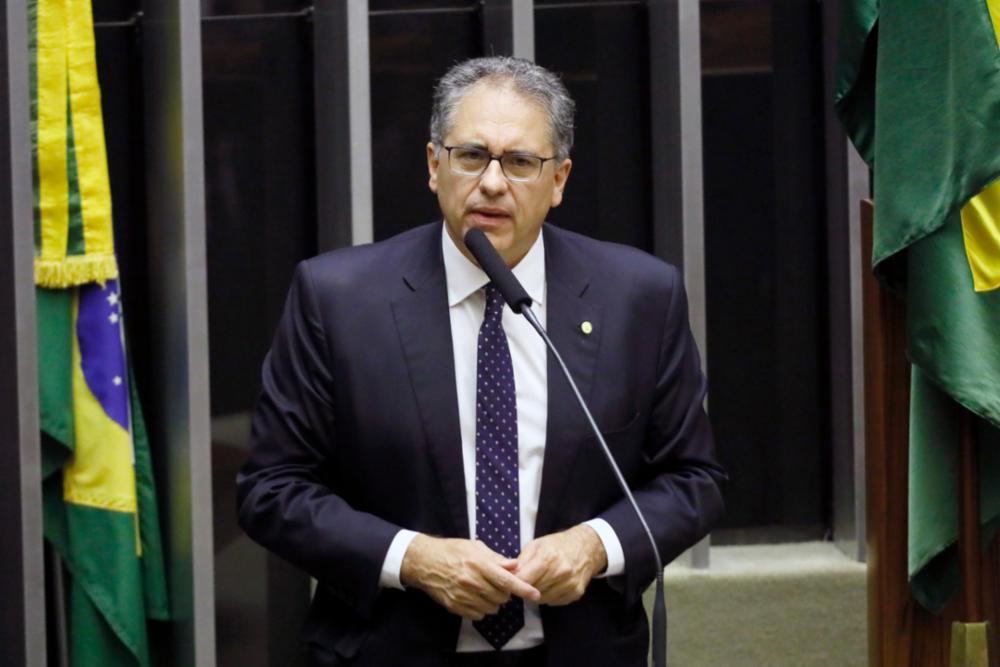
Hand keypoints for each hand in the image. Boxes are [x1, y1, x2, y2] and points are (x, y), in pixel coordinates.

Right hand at [400, 535, 540, 619]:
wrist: (424, 562)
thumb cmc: (451, 551)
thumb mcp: (475, 547)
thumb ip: (496, 558)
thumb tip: (515, 565)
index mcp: (479, 564)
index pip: (506, 580)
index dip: (523, 589)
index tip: (535, 595)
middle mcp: (472, 581)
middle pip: (501, 597)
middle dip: (505, 593)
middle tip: (498, 584)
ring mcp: (463, 596)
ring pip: (491, 608)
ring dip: (494, 602)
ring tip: (485, 590)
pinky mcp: (455, 606)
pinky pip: (478, 615)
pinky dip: (481, 609)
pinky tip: (475, 598)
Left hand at [512, 525, 606, 605]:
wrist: (586, 548)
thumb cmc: (557, 545)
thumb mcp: (536, 545)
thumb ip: (521, 561)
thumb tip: (507, 575)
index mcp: (548, 558)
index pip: (524, 580)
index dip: (514, 581)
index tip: (511, 580)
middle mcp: (561, 572)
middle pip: (532, 591)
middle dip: (526, 587)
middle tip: (526, 579)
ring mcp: (570, 584)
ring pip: (542, 599)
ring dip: (537, 593)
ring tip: (539, 580)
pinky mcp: (575, 594)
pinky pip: (553, 602)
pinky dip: (548, 595)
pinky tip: (551, 584)